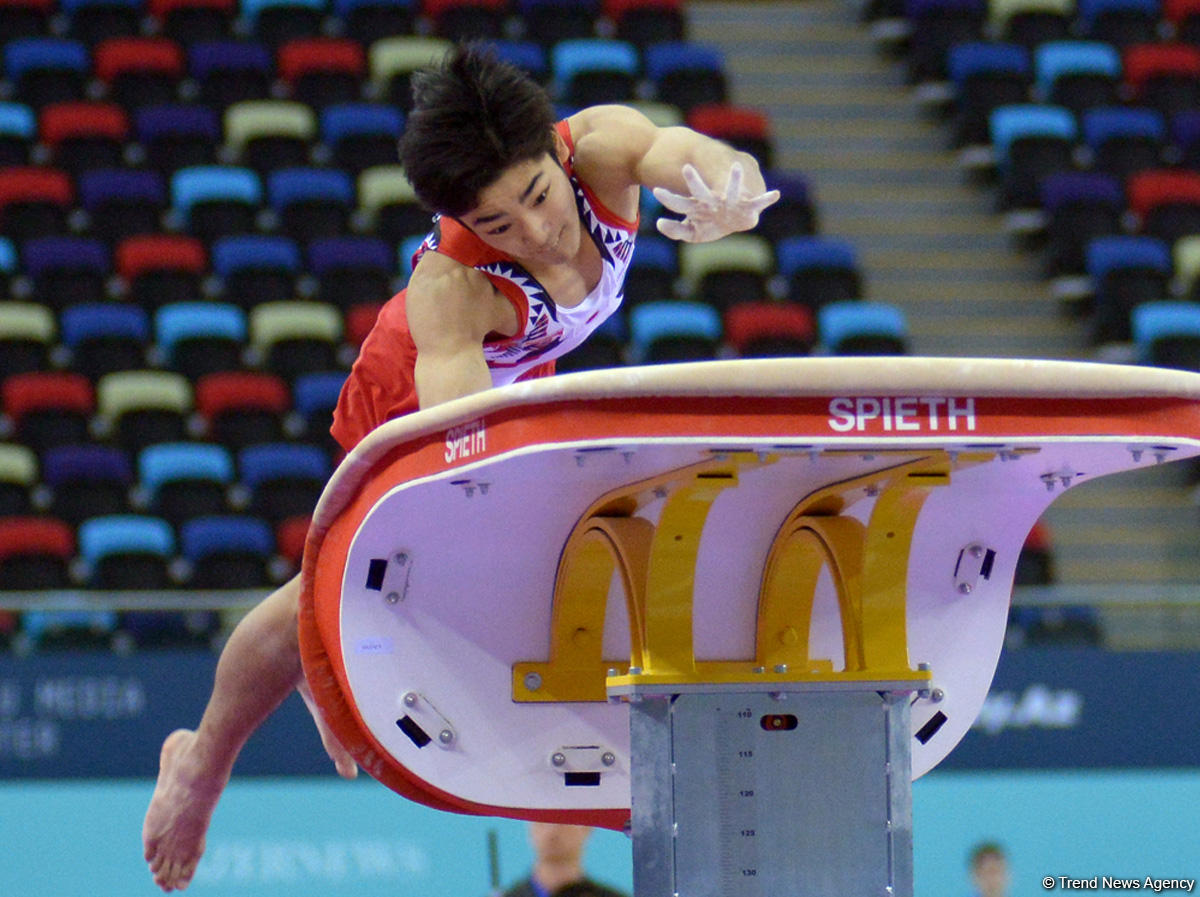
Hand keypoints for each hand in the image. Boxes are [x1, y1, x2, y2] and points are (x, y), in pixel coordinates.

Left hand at [652, 162, 779, 242]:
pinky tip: (775, 195)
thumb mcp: (692, 232)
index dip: (669, 198)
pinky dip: (766, 198)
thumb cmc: (710, 224)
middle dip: (694, 181)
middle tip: (686, 167)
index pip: (680, 202)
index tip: (656, 192)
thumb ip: (676, 230)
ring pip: (731, 189)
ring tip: (737, 167)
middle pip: (701, 191)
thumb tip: (660, 224)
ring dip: (733, 179)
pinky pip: (758, 202)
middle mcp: (713, 199)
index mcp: (697, 205)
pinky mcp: (748, 204)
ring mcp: (730, 200)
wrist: (734, 217)